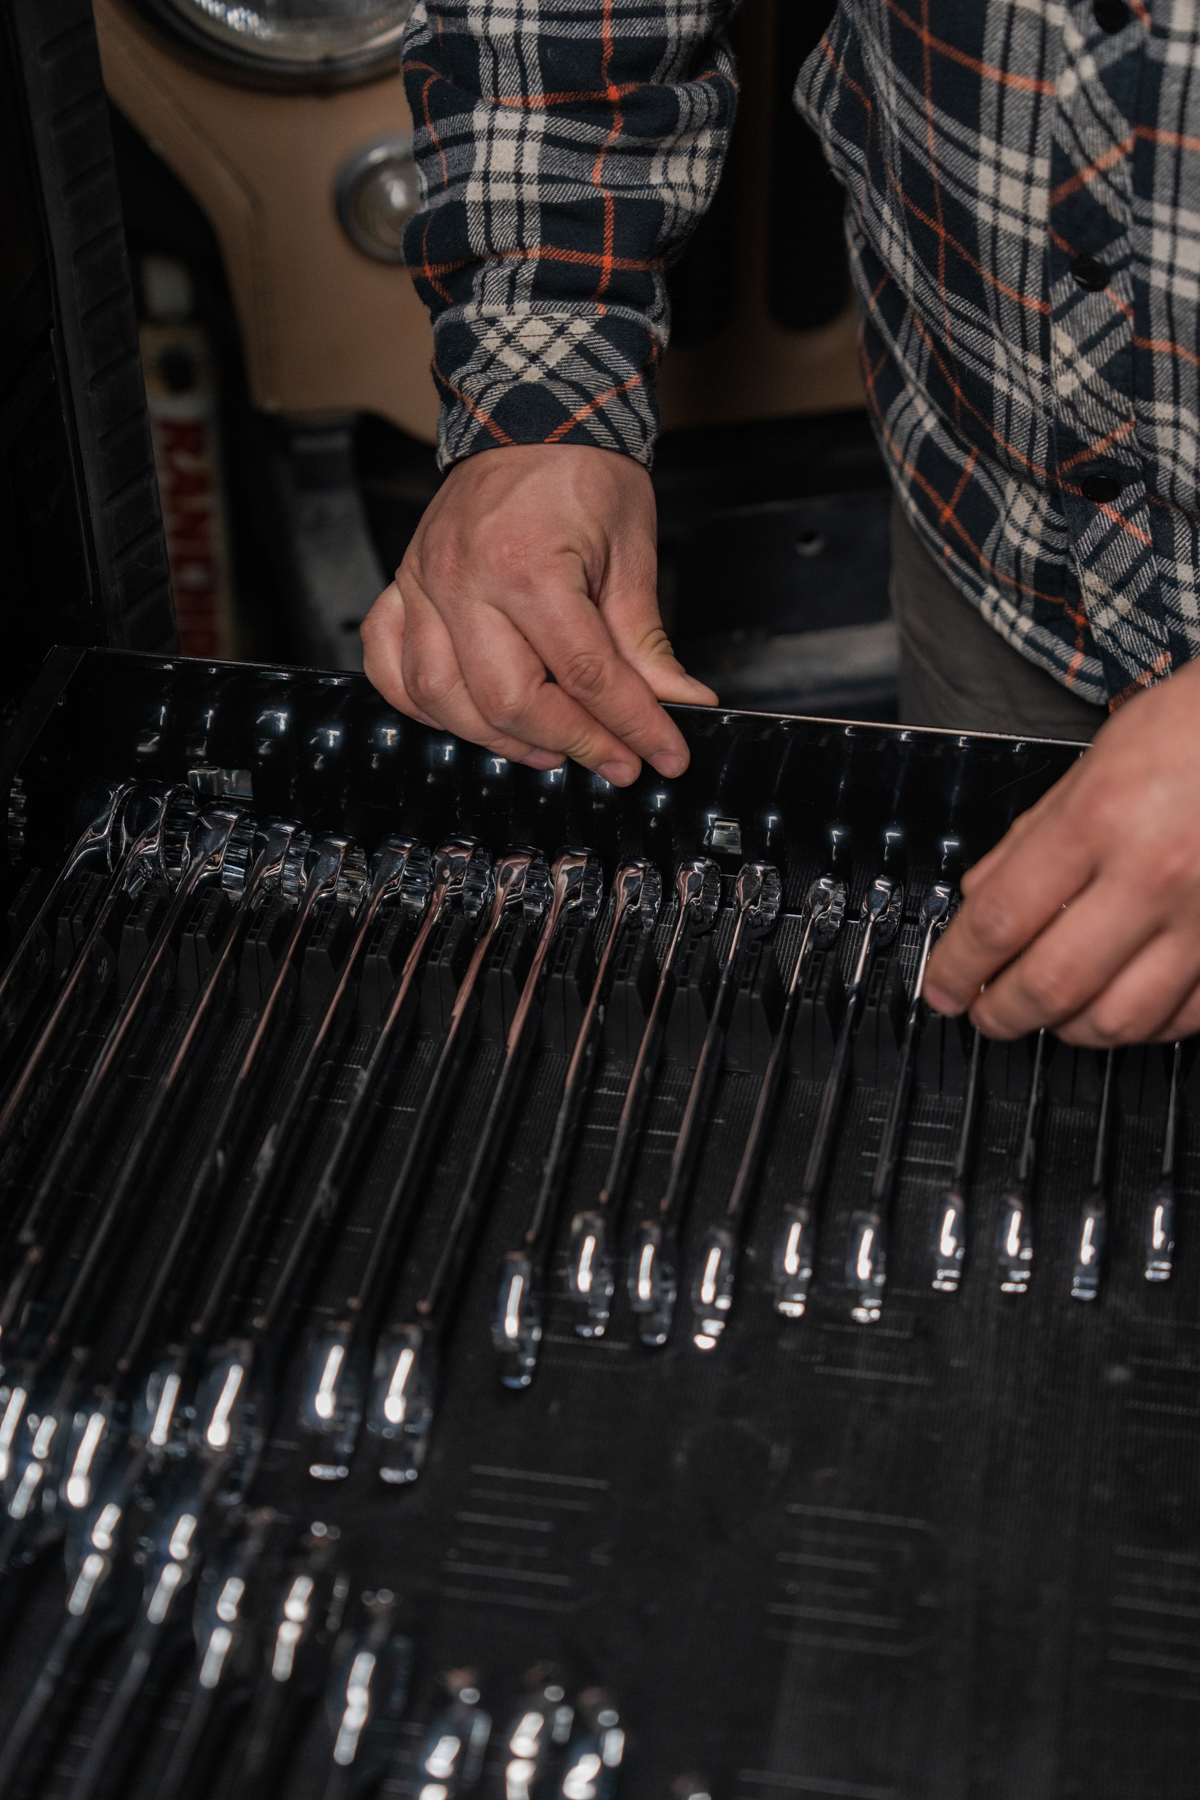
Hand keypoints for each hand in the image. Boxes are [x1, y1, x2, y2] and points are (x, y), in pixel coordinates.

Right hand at [360, 443, 716, 784]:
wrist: (533, 413)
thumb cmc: (582, 471)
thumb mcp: (632, 553)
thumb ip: (645, 640)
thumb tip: (680, 704)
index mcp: (528, 565)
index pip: (585, 673)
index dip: (630, 724)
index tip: (661, 753)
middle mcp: (464, 579)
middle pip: (509, 700)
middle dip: (571, 742)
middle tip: (613, 760)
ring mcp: (424, 584)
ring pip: (441, 697)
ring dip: (498, 738)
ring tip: (549, 747)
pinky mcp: (403, 587)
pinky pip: (388, 663)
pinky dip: (419, 703)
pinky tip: (463, 716)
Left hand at [924, 660, 1199, 1044]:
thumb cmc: (1193, 730)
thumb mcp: (1094, 761)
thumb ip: (1032, 836)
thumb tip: (979, 895)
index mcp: (1100, 819)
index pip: (999, 919)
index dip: (954, 967)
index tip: (939, 986)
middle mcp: (1152, 874)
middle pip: (1050, 983)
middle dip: (999, 1013)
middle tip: (981, 1013)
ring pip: (1117, 1019)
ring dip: (1066, 1029)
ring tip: (1045, 1015)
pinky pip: (1182, 1019)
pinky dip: (1141, 1027)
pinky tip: (1117, 1005)